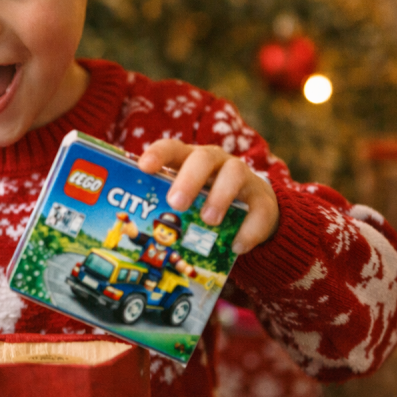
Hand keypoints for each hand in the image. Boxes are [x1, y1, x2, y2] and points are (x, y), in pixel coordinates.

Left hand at [138, 139, 278, 254]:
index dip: (158, 154)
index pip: (172, 148)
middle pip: (203, 158)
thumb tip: (132, 231)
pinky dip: (250, 229)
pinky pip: (261, 209)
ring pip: (235, 173)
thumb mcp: (187, 199)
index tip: (144, 167)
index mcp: (190, 159)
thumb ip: (165, 206)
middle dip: (188, 179)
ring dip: (220, 197)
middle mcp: (216, 162)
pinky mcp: (264, 199)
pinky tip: (236, 247)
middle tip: (176, 202)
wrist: (253, 209)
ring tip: (209, 221)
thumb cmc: (206, 202)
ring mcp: (242, 177)